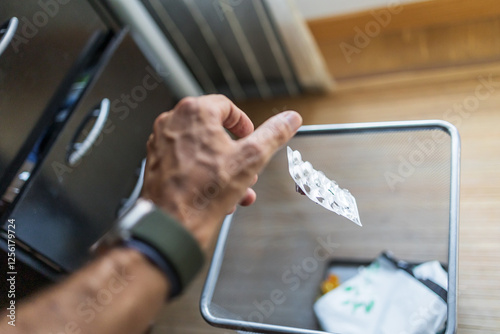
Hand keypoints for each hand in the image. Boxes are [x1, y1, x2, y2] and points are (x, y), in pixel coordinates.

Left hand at [141, 95, 301, 248]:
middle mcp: (173, 121)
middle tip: (245, 169)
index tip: (250, 138)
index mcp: (195, 111)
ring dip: (222, 167)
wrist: (173, 224)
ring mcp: (161, 142)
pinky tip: (217, 195)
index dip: (244, 124)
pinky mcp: (156, 161)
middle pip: (213, 129)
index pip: (227, 106)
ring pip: (200, 148)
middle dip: (235, 153)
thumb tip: (290, 119)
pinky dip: (203, 174)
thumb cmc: (204, 192)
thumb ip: (273, 134)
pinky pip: (186, 161)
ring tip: (235, 188)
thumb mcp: (251, 159)